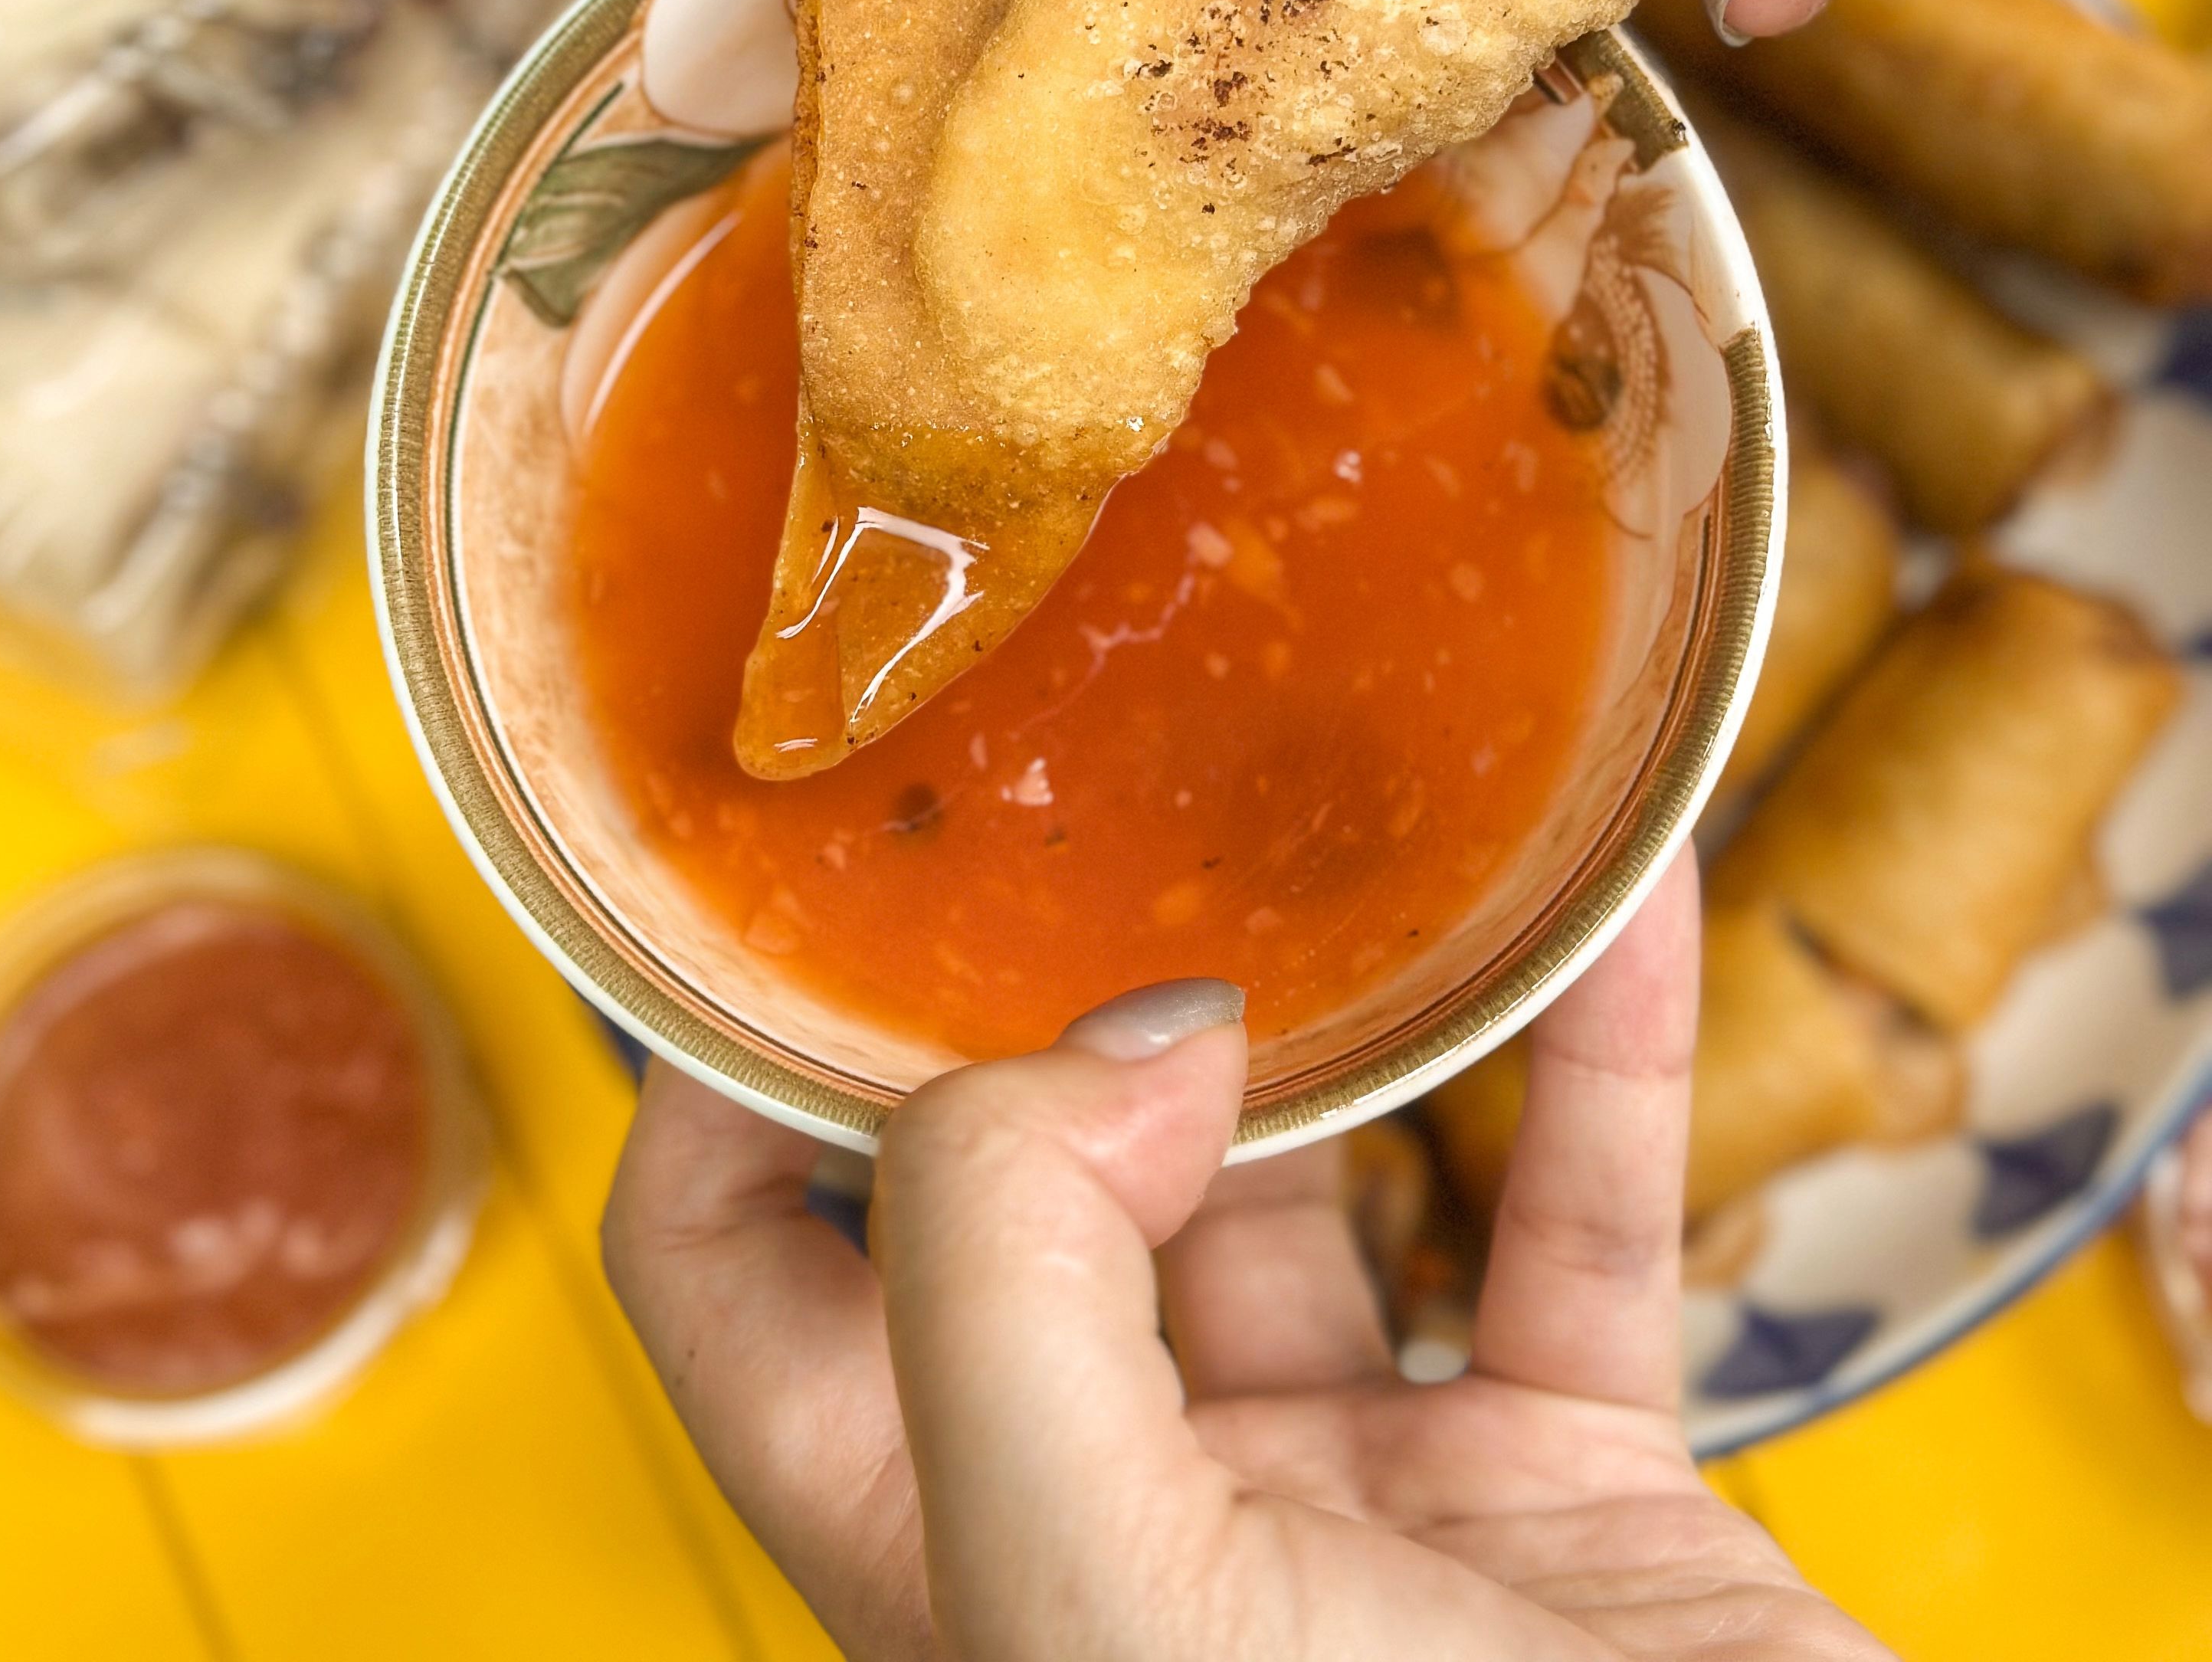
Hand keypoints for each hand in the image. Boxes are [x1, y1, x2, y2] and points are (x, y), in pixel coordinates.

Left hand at [603, 852, 1885, 1657]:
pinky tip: (1622, 894)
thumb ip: (1015, 1286)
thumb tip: (1124, 1043)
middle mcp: (1125, 1519)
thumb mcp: (1107, 1604)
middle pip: (1038, 1194)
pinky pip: (1576, 1223)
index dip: (732, 1073)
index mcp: (950, 1558)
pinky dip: (1602, 1057)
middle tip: (1097, 775)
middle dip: (1061, 991)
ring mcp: (1350, 1511)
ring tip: (1349, 801)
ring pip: (1318, 1186)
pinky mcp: (1565, 1500)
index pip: (736, 1273)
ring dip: (1356, 1001)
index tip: (814, 880)